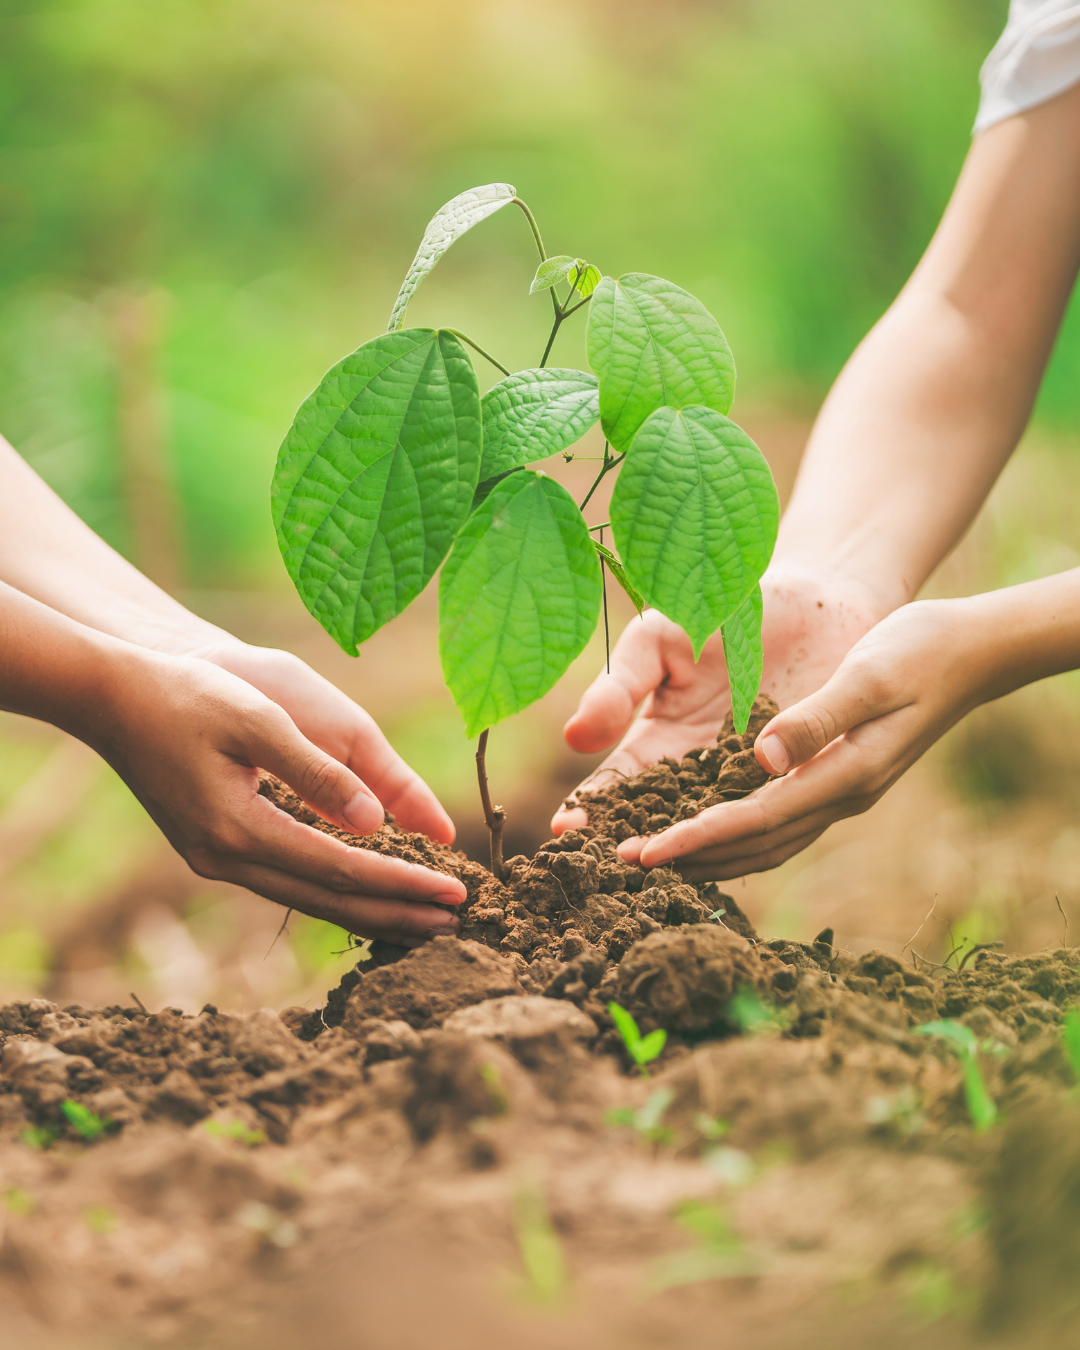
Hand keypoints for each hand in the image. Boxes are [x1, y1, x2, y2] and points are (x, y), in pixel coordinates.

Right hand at [91, 647, 465, 944]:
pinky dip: (333, 892)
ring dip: (367, 910)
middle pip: (327, 900)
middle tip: (455, 924)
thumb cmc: (187, 695)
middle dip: (395, 912)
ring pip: (306, 899)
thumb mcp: (258, 719)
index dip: (402, 882)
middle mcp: (225, 858)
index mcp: (239, 828)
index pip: (342, 869)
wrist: (111, 699)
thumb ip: (318, 773)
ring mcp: (214, 860)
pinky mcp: (213, 850)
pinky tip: (363, 894)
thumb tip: (376, 820)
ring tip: (422, 921)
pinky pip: (287, 883)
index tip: (454, 892)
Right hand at [552, 569, 882, 833]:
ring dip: (690, 847)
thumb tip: (575, 739)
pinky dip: (755, 830)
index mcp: (658, 741)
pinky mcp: (799, 780)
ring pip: (715, 827)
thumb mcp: (657, 642)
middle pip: (659, 821)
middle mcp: (700, 772)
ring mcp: (748, 780)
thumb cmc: (720, 610)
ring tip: (665, 865)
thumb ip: (619, 687)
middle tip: (614, 863)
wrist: (811, 599)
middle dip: (635, 842)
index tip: (566, 828)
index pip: (616, 787)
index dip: (591, 809)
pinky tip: (737, 842)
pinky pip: (775, 811)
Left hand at [624, 598, 984, 879]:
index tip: (646, 853)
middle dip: (691, 859)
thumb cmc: (917, 650)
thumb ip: (818, 717)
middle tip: (627, 865)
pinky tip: (706, 832)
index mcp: (846, 774)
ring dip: (711, 855)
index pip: (756, 820)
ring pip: (767, 843)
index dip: (697, 839)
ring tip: (654, 860)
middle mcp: (842, 795)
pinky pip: (779, 824)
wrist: (969, 650)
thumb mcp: (869, 674)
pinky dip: (737, 837)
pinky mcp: (838, 780)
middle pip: (756, 846)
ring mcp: (843, 792)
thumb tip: (763, 758)